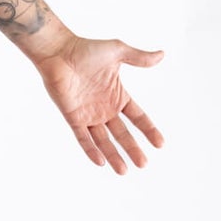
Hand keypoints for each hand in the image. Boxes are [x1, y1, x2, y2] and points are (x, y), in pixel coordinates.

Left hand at [34, 35, 164, 173]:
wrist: (58, 52)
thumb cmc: (85, 49)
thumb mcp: (118, 52)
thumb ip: (139, 57)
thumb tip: (161, 55)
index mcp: (117, 95)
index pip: (137, 117)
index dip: (149, 130)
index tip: (160, 144)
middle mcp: (104, 108)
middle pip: (122, 134)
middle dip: (133, 149)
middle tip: (144, 164)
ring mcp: (88, 114)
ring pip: (103, 140)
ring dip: (113, 155)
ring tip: (124, 171)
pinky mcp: (73, 117)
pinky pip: (83, 137)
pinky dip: (91, 150)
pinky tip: (101, 162)